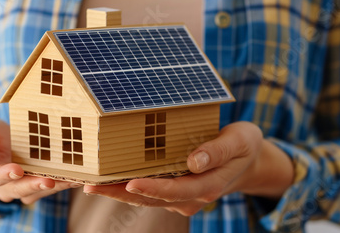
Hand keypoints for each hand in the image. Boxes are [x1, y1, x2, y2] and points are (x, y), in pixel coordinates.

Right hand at [0, 118, 79, 203]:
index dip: (6, 174)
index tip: (17, 169)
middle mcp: (5, 185)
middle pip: (19, 189)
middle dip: (34, 185)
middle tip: (48, 181)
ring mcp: (23, 186)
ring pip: (37, 191)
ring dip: (55, 186)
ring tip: (71, 180)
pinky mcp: (37, 182)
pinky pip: (50, 186)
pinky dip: (63, 182)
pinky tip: (77, 177)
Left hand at [83, 122, 293, 215]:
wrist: (248, 159)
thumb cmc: (244, 146)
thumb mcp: (239, 142)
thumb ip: (217, 151)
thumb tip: (193, 162)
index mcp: (207, 185)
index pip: (175, 190)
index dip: (152, 188)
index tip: (129, 183)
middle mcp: (192, 195)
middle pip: (152, 198)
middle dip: (120, 193)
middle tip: (91, 185)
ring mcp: (182, 195)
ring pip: (147, 197)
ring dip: (118, 191)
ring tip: (91, 182)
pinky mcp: (176, 189)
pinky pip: (150, 190)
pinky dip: (129, 185)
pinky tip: (110, 177)